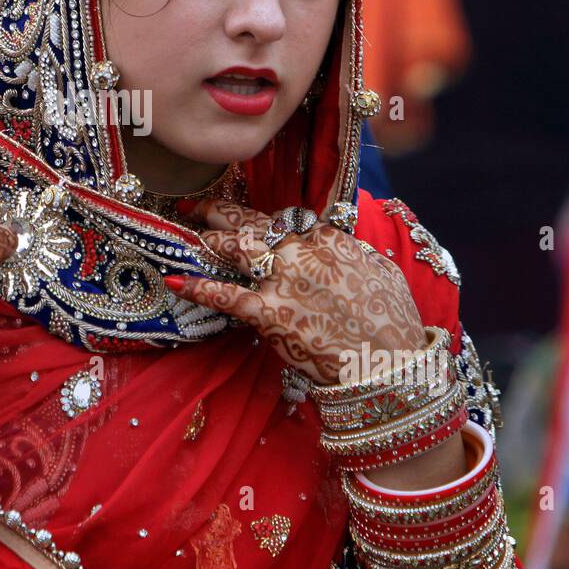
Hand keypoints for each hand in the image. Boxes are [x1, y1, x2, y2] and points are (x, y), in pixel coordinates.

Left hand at [166, 199, 426, 383]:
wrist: (390, 362)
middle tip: (201, 206)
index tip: (253, 220)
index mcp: (330, 240)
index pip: (288, 221)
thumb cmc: (394, 324)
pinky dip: (196, 287)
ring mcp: (283, 280)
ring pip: (236, 247)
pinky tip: (173, 282)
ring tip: (188, 230)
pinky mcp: (268, 313)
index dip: (266, 221)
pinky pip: (224, 295)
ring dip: (210, 238)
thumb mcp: (381, 273)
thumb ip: (353, 255)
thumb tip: (340, 245)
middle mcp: (302, 252)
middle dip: (224, 212)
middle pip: (255, 223)